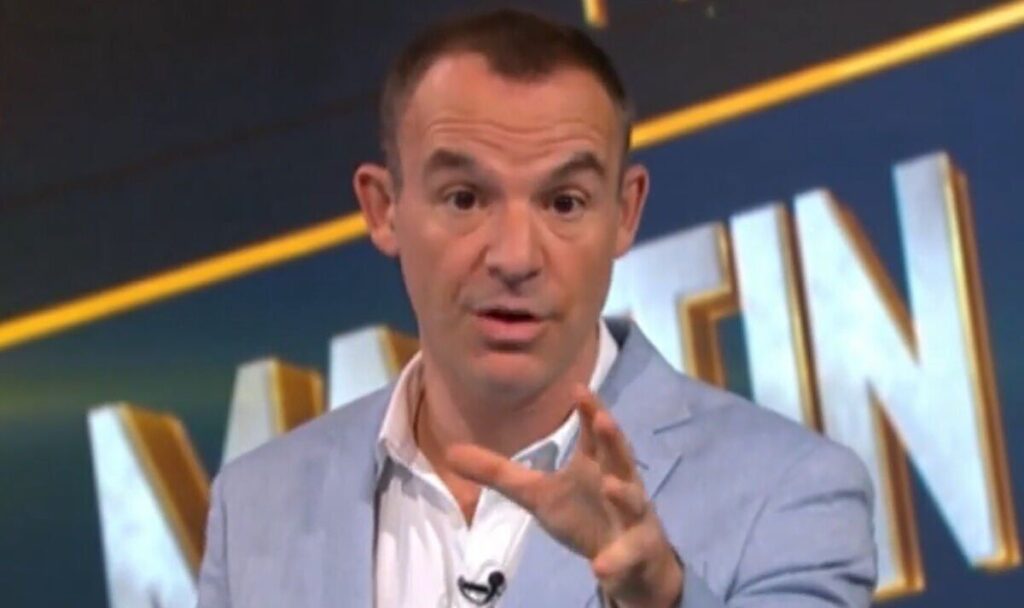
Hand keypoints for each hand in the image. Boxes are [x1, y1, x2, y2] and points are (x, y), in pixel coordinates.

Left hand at [446, 385, 682, 607]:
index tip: (577, 388)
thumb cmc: (584, 514)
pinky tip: (599, 568)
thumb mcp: (537, 495)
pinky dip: (615, 562)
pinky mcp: (635, 551)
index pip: (594, 432)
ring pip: (633, 501)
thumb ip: (499, 474)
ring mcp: (632, 517)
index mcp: (596, 464)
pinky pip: (626, 557)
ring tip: (609, 486)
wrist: (626, 559)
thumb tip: (451, 452)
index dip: (589, 410)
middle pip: (620, 456)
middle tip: (603, 419)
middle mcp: (620, 482)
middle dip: (613, 438)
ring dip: (623, 493)